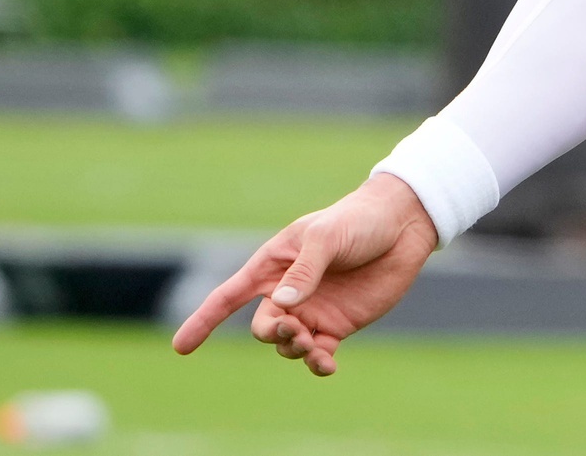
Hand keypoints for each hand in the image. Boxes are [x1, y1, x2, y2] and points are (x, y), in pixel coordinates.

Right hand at [171, 173, 437, 375]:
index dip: (204, 320)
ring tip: (311, 343)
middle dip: (272, 333)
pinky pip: (318, 354)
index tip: (181, 347)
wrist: (403, 225)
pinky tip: (326, 365)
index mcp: (274, 264)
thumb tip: (283, 305)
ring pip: (287, 344)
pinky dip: (317, 364)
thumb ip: (305, 271)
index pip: (229, 296)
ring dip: (293, 348)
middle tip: (294, 328)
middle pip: (263, 325)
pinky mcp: (338, 325)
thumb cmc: (359, 220)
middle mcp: (288, 291)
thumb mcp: (327, 237)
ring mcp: (312, 310)